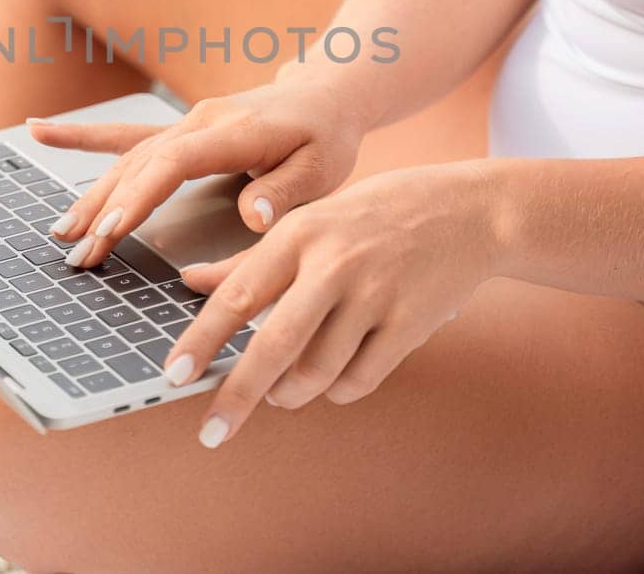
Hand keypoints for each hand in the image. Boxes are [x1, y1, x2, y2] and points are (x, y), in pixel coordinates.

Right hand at [27, 69, 373, 266]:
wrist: (326, 95)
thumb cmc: (327, 137)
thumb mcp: (324, 168)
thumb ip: (287, 191)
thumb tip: (253, 216)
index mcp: (233, 130)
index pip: (174, 163)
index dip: (140, 196)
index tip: (112, 231)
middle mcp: (199, 122)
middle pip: (139, 165)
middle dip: (105, 209)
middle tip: (78, 254)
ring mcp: (184, 123)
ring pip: (126, 159)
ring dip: (92, 195)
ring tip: (62, 232)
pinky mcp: (176, 130)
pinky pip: (122, 136)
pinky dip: (80, 136)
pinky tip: (37, 130)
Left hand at [162, 162, 500, 447]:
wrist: (469, 212)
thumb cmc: (377, 214)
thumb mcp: (310, 220)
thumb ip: (250, 258)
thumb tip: (187, 281)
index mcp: (300, 234)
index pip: (238, 295)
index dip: (201, 340)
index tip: (174, 375)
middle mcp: (334, 264)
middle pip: (274, 345)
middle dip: (237, 395)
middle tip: (212, 431)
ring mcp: (375, 296)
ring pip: (317, 372)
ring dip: (289, 394)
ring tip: (279, 394)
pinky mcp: (409, 325)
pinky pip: (358, 379)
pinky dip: (336, 390)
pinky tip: (330, 380)